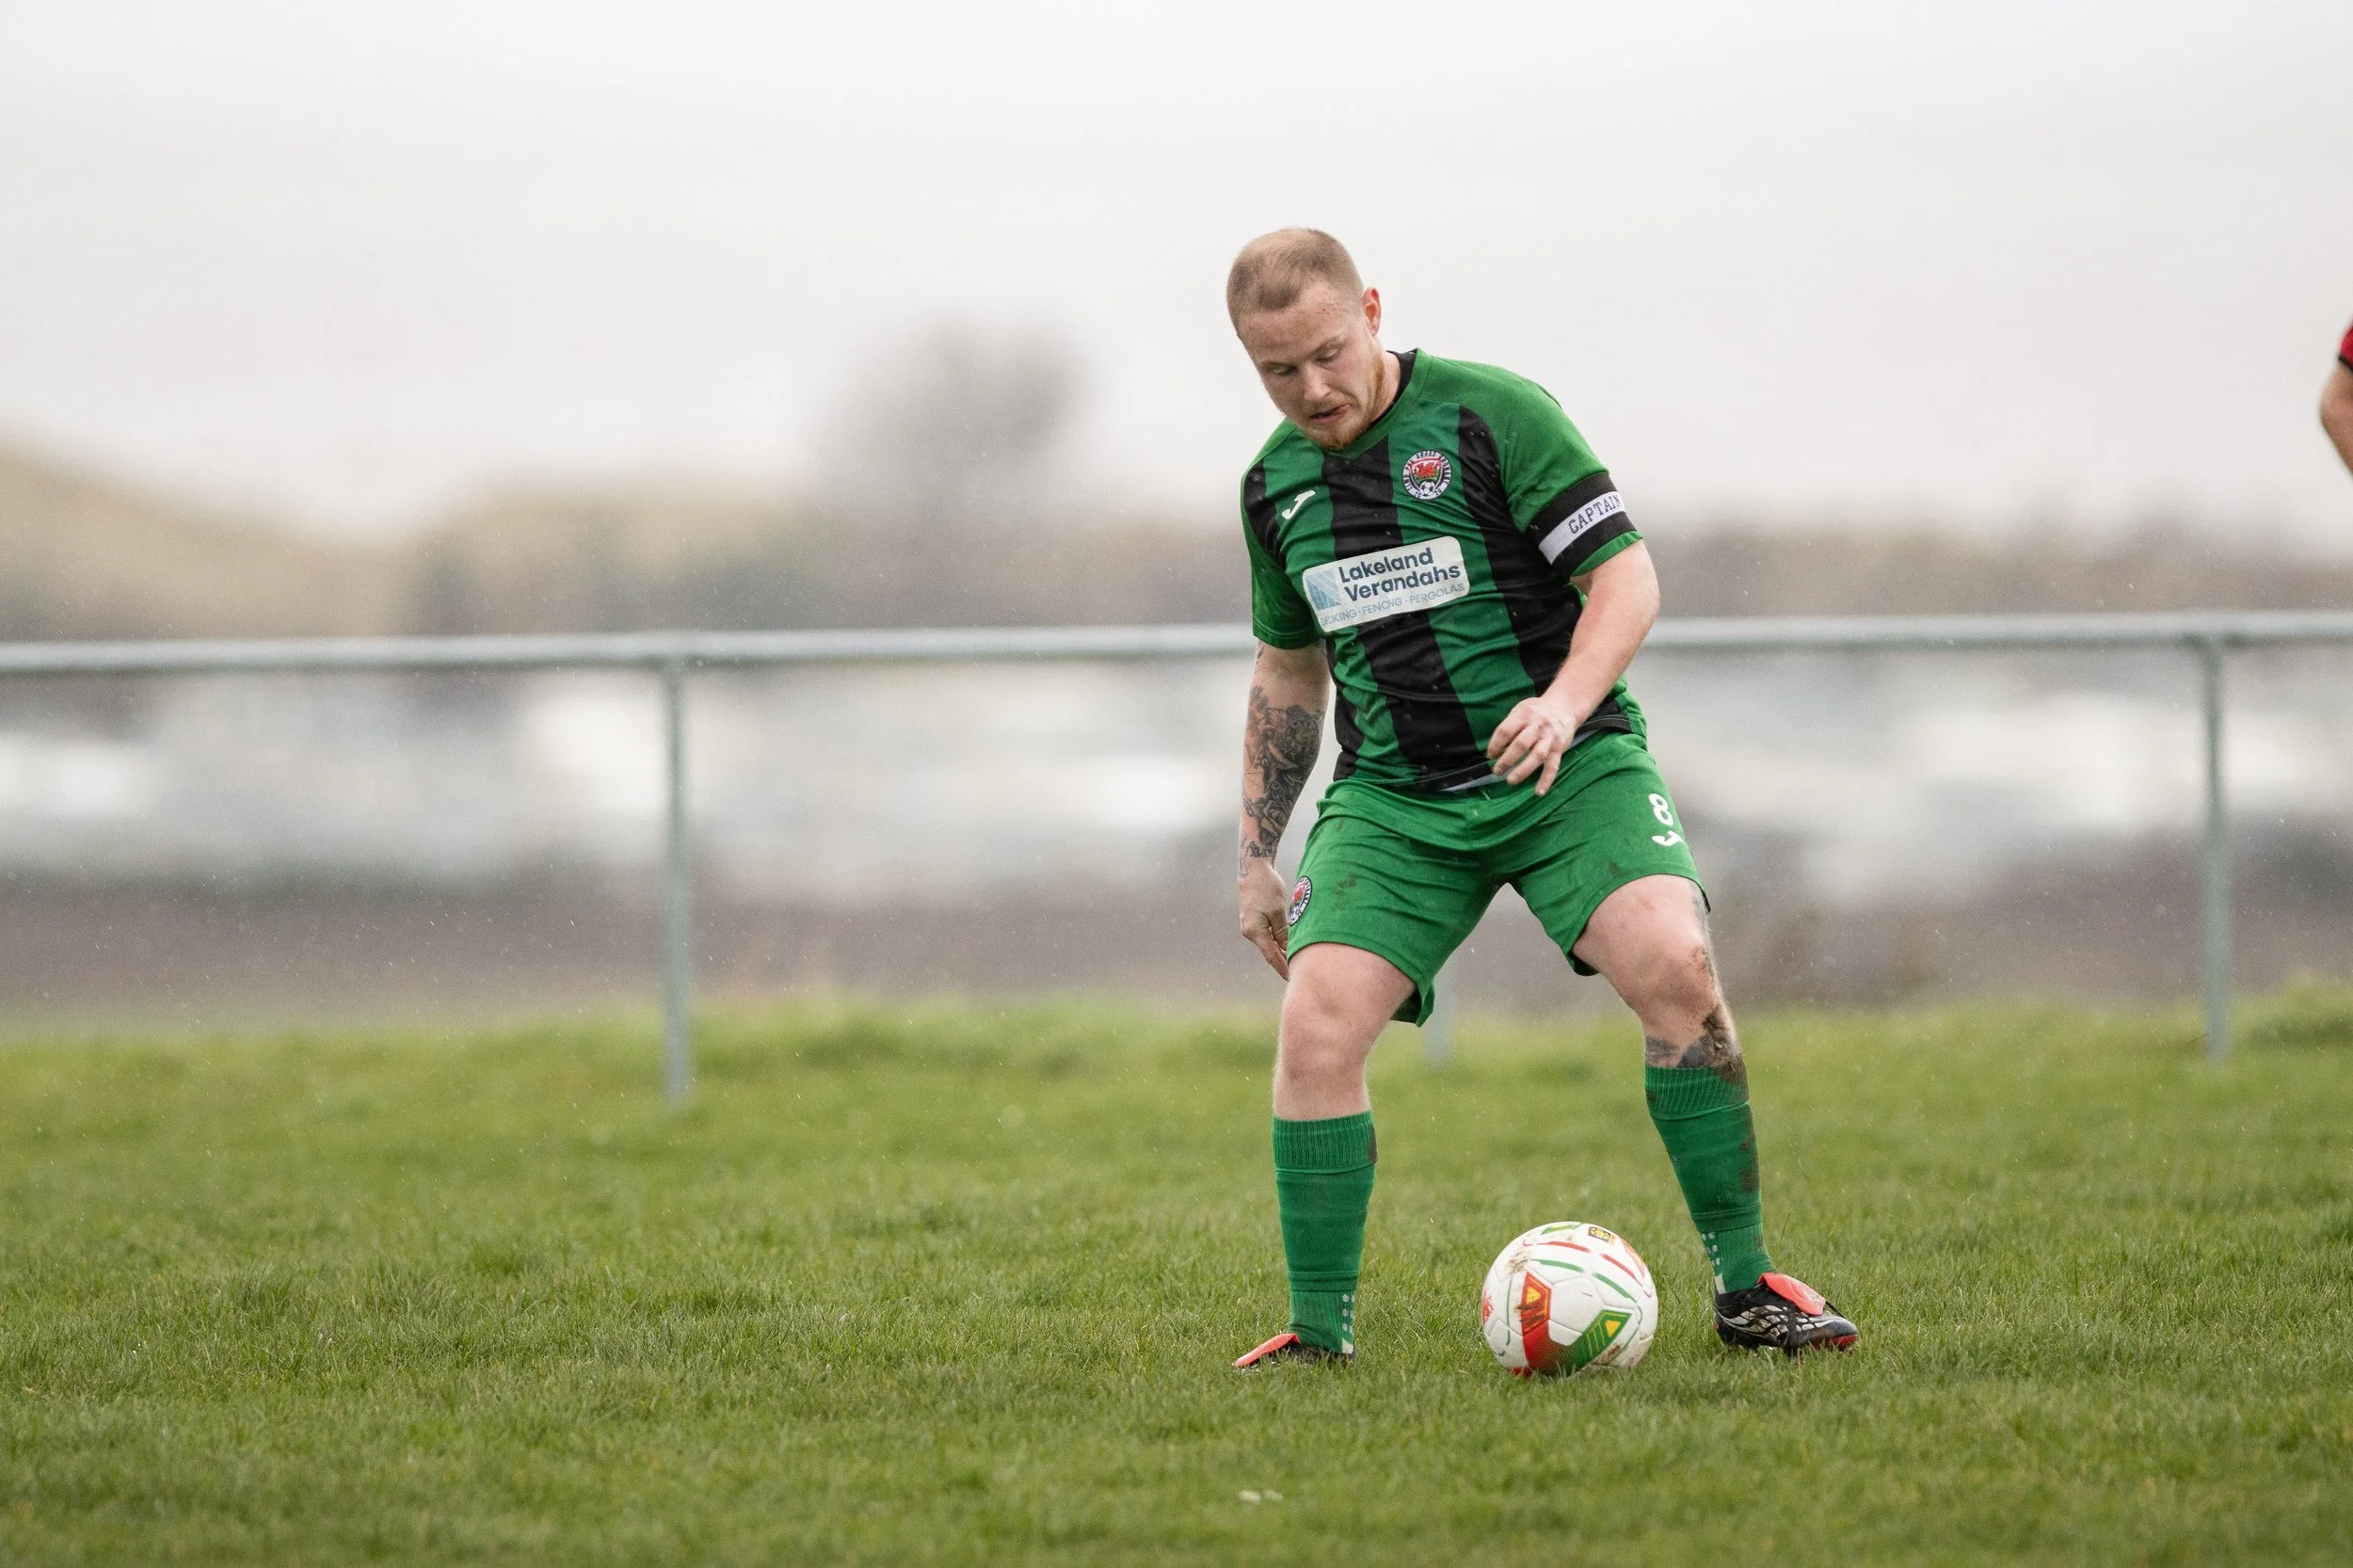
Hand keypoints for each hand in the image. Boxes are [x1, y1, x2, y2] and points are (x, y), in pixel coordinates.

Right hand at [1238, 856, 1293, 978]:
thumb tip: (1289, 949)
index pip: (1271, 956)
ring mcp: (1250, 926)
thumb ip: (1283, 932)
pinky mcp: (1254, 919)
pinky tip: (1288, 944)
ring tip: (1298, 961)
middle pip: (1270, 952)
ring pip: (1269, 944)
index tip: (1293, 979)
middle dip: (1284, 962)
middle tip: (1300, 973)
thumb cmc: (1267, 887)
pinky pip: (1267, 935)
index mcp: (1255, 931)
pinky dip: (1278, 941)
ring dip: (1282, 951)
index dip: (1283, 969)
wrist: (1253, 868)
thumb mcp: (1279, 911)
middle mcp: (1250, 932)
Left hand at [1486, 695, 1582, 794]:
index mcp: (1524, 715)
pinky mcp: (1559, 749)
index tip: (1491, 755)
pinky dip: (1546, 780)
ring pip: (1537, 756)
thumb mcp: (1521, 710)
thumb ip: (1509, 727)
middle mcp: (1538, 726)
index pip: (1506, 731)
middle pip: (1520, 744)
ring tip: (1510, 781)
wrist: (1564, 707)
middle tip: (1496, 771)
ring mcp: (1550, 738)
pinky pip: (1553, 766)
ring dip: (1523, 770)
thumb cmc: (1536, 712)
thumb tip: (1494, 751)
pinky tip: (1538, 792)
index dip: (1495, 744)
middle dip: (1506, 760)